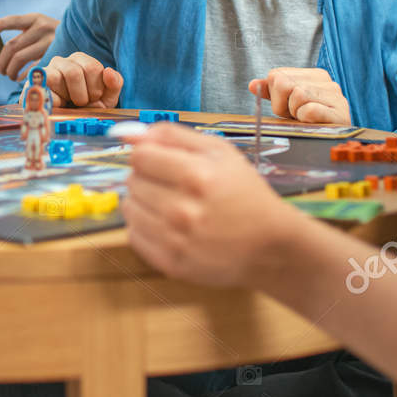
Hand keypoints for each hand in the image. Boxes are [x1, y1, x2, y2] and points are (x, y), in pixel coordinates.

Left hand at [0, 13, 58, 81]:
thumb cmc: (51, 37)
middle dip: (1, 61)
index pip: (13, 20)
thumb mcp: (37, 30)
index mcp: (35, 19)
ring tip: (9, 75)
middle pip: (13, 46)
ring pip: (20, 58)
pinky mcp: (56, 57)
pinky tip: (20, 78)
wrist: (80, 39)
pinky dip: (22, 75)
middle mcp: (43, 28)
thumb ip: (17, 43)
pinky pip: (32, 69)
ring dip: (9, 70)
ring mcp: (50, 42)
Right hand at [43, 52, 123, 107]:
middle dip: (87, 93)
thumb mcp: (105, 98)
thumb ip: (114, 84)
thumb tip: (109, 71)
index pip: (94, 68)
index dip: (96, 88)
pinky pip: (51, 81)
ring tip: (70, 104)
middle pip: (82, 70)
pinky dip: (58, 97)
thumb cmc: (84, 108)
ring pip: (71, 73)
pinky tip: (59, 104)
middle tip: (82, 103)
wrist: (61, 124)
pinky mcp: (36, 81)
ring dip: (75, 95)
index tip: (92, 98)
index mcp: (80, 61)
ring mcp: (49, 69)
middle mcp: (64, 61)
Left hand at [124, 122, 304, 288]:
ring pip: (129, 207)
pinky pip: (133, 235)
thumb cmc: (243, 193)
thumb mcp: (218, 152)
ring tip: (171, 205)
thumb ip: (171, 136)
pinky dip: (146, 227)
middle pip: (132, 181)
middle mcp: (184, 210)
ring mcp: (176, 240)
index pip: (139, 156)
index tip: (163, 162)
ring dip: (144, 202)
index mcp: (197, 176)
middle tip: (174, 186)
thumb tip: (128, 133)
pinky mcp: (171, 264)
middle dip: (148, 178)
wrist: (269, 245)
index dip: (149, 155)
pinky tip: (169, 226)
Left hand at [249, 67, 350, 124]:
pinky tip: (314, 122)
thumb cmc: (311, 122)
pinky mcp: (339, 112)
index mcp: (313, 75)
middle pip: (282, 83)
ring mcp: (335, 95)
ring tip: (307, 119)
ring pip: (297, 96)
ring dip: (296, 113)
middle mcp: (326, 80)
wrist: (336, 140)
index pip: (276, 75)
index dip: (276, 96)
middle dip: (283, 105)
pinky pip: (309, 110)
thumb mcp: (288, 104)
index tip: (289, 106)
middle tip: (297, 114)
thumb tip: (253, 85)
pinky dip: (306, 119)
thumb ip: (271, 92)